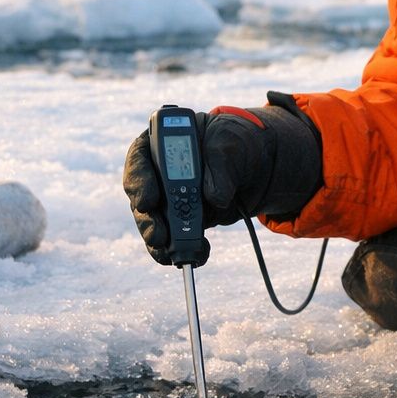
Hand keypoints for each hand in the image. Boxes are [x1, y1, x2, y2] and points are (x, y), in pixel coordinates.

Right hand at [123, 101, 322, 264]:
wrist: (258, 166)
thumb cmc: (237, 143)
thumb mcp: (230, 141)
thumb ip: (220, 162)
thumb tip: (214, 197)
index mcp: (161, 143)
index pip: (139, 159)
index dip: (139, 181)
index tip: (148, 200)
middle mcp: (158, 172)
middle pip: (141, 198)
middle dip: (148, 220)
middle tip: (158, 236)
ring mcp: (168, 198)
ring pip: (153, 223)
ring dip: (161, 241)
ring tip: (172, 254)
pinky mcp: (182, 220)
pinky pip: (173, 238)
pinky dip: (180, 250)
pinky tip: (195, 256)